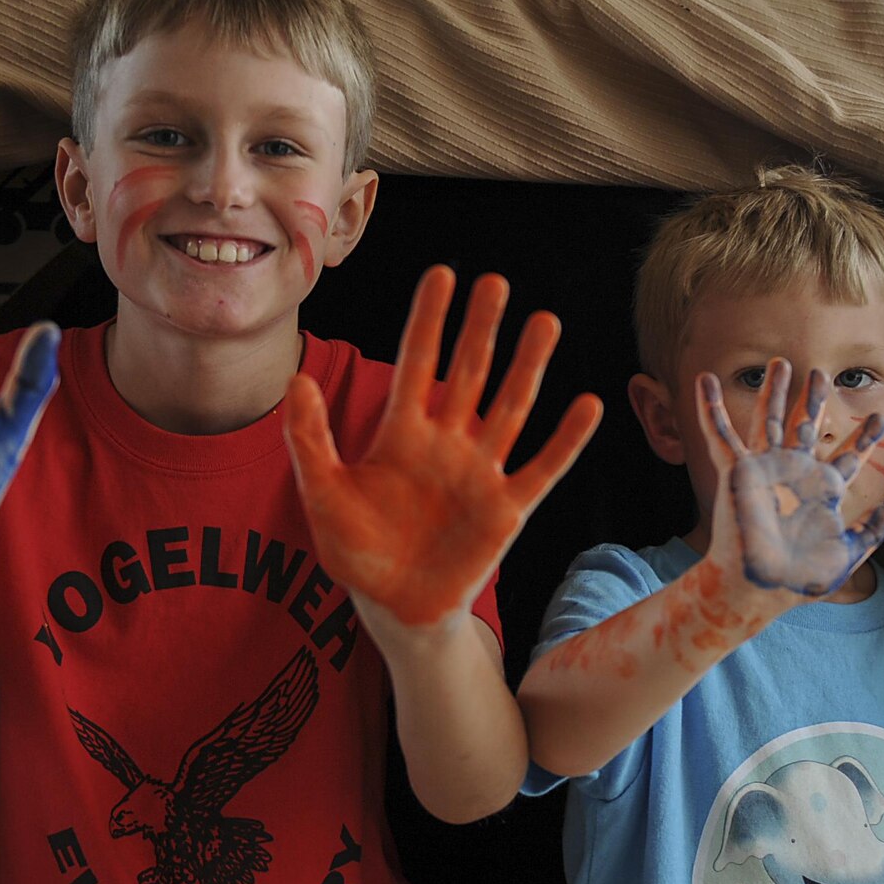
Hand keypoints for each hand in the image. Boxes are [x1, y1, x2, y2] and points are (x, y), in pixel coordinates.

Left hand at [283, 265, 601, 630]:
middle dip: (481, 329)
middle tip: (496, 282)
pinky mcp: (507, 509)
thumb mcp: (322, 494)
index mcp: (401, 434)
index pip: (417, 362)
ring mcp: (480, 473)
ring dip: (529, 366)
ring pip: (511, 407)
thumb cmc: (358, 552)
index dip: (429, 320)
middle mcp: (447, 443)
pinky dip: (566, 439)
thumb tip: (296, 381)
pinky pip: (542, 468)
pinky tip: (587, 405)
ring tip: (546, 321)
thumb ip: (309, 440)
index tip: (443, 275)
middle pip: (469, 373)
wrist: (395, 608)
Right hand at [696, 358, 883, 597]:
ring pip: (767, 421)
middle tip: (823, 374)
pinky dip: (711, 407)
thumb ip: (870, 533)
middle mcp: (793, 476)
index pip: (847, 458)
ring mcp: (765, 471)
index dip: (863, 439)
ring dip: (773, 392)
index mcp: (820, 493)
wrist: (762, 586)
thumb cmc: (799, 579)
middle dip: (814, 401)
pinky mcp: (738, 472)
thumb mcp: (847, 556)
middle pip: (805, 428)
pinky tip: (705, 380)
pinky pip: (721, 435)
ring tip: (779, 363)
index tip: (880, 418)